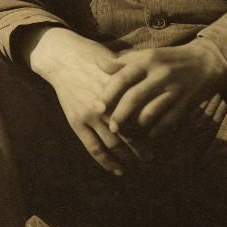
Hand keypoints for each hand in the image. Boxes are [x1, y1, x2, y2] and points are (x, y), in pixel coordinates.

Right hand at [18, 26, 148, 176]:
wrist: (63, 57)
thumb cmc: (94, 56)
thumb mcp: (118, 63)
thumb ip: (135, 79)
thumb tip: (157, 90)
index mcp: (121, 92)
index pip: (142, 118)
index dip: (153, 130)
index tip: (163, 140)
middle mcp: (108, 107)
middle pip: (130, 134)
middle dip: (143, 149)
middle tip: (152, 159)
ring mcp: (91, 116)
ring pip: (113, 144)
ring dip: (126, 158)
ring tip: (136, 166)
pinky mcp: (77, 122)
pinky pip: (93, 147)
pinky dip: (106, 161)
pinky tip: (116, 170)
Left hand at [98, 39, 226, 139]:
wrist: (208, 61)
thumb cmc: (170, 59)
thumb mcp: (147, 55)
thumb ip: (122, 61)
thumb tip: (97, 63)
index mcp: (148, 60)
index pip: (123, 77)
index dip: (108, 94)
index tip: (96, 108)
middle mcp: (161, 73)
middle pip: (135, 97)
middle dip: (120, 114)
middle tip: (111, 127)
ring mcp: (175, 88)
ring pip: (152, 111)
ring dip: (137, 126)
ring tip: (127, 134)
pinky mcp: (187, 102)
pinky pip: (169, 120)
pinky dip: (157, 130)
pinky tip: (149, 135)